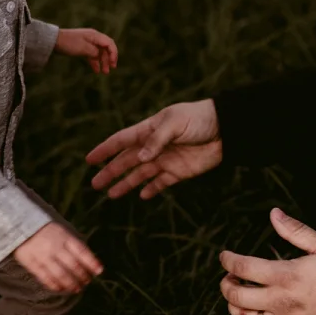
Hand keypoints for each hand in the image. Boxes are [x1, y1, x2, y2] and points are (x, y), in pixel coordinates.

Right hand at [13, 222, 103, 293]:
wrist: (17, 224)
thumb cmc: (44, 229)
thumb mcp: (61, 230)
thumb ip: (72, 243)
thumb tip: (88, 260)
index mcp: (64, 236)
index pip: (81, 251)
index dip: (92, 262)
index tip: (99, 271)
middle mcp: (55, 246)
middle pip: (73, 265)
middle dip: (82, 276)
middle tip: (87, 282)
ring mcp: (43, 255)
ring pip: (61, 274)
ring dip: (71, 284)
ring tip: (77, 289)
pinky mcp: (31, 263)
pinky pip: (45, 277)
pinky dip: (54, 285)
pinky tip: (60, 288)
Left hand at [55, 28, 117, 73]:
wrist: (53, 41)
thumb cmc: (69, 43)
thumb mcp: (83, 48)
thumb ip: (94, 52)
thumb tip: (99, 55)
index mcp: (95, 36)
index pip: (110, 44)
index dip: (114, 54)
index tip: (113, 63)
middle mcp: (93, 38)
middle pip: (105, 48)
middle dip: (109, 59)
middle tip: (111, 69)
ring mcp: (88, 42)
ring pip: (99, 53)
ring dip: (102, 62)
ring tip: (104, 72)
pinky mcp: (82, 47)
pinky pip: (92, 55)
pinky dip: (94, 62)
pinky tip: (96, 70)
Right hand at [87, 99, 222, 199]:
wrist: (225, 128)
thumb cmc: (198, 118)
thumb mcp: (174, 123)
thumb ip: (156, 140)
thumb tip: (140, 157)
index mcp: (148, 131)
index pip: (121, 141)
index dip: (105, 150)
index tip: (89, 159)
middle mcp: (153, 147)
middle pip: (126, 161)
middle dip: (110, 172)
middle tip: (94, 184)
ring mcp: (165, 160)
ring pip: (140, 175)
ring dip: (126, 184)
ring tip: (111, 195)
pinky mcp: (179, 172)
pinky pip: (161, 183)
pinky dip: (151, 189)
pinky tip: (141, 196)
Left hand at [219, 208, 315, 314]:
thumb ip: (295, 231)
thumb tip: (274, 214)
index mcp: (286, 276)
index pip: (242, 267)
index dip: (227, 260)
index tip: (224, 256)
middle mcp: (280, 302)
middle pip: (235, 296)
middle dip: (226, 285)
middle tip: (229, 278)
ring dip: (234, 308)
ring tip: (238, 298)